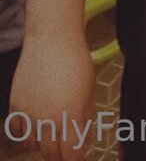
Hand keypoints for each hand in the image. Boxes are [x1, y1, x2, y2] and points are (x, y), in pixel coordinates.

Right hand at [9, 33, 95, 158]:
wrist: (52, 37)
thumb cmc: (77, 60)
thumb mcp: (90, 90)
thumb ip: (87, 119)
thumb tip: (83, 142)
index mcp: (70, 117)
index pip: (71, 156)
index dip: (75, 158)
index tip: (77, 155)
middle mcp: (48, 120)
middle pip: (51, 154)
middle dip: (60, 154)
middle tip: (65, 147)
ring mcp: (29, 113)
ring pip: (33, 145)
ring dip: (43, 143)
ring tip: (52, 131)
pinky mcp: (15, 105)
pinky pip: (18, 130)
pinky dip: (26, 132)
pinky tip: (36, 122)